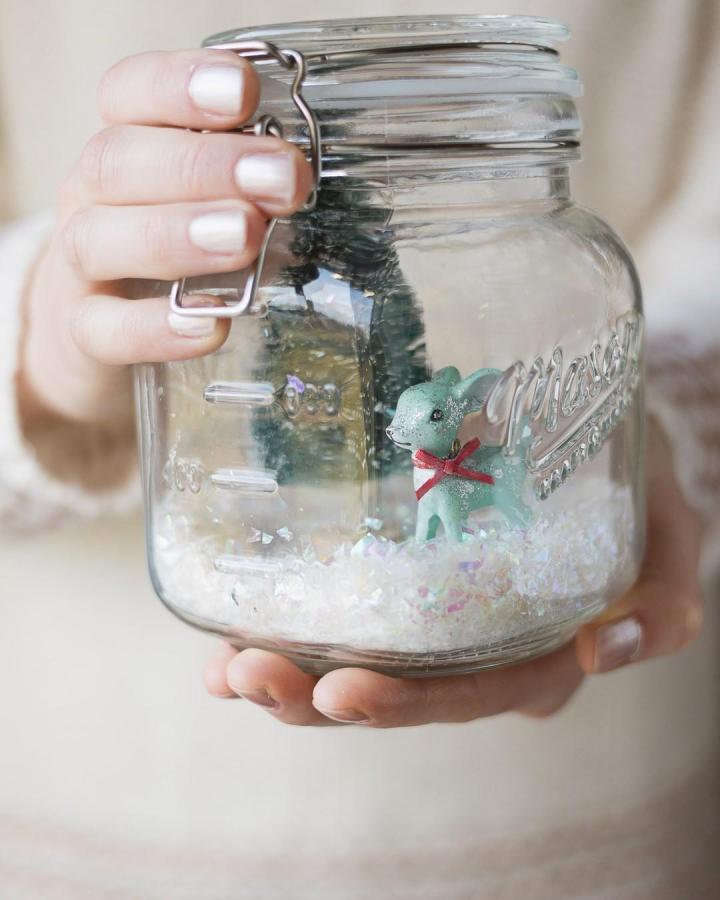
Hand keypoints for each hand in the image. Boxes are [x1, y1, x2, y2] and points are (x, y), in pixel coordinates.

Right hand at [19, 50, 312, 426]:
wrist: (100, 329)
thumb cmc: (170, 252)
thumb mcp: (205, 204)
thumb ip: (247, 189)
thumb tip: (308, 183)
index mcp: (125, 148)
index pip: (129, 94)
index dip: (179, 86)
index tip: (243, 92)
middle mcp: (91, 197)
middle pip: (119, 161)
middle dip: (206, 166)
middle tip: (283, 180)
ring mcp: (80, 267)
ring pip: (100, 238)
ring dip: (178, 234)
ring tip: (246, 237)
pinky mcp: (84, 333)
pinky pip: (106, 330)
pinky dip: (156, 328)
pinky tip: (211, 326)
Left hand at [205, 420, 702, 726]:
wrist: (597, 434)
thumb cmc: (633, 485)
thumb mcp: (667, 535)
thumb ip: (661, 598)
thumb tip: (601, 651)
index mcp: (539, 653)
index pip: (473, 693)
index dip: (408, 702)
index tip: (340, 692)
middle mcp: (479, 649)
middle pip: (399, 690)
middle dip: (319, 696)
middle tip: (248, 676)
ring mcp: (437, 618)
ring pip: (361, 662)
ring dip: (289, 672)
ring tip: (227, 664)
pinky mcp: (405, 578)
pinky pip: (345, 614)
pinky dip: (286, 625)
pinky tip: (232, 625)